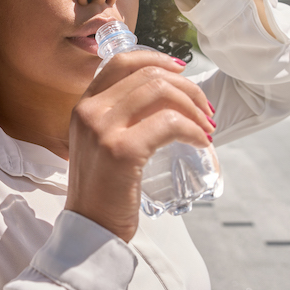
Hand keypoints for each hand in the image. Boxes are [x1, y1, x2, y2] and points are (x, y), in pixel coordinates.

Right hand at [65, 51, 214, 241]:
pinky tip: (201, 142)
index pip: (121, 62)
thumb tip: (164, 101)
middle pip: (148, 75)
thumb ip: (118, 121)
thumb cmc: (103, 192)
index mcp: (83, 106)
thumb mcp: (99, 145)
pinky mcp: (122, 150)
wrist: (90, 230)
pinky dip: (193, 129)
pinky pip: (169, 123)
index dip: (156, 59)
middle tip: (206, 110)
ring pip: (161, 91)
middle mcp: (89, 111)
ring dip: (194, 106)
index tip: (181, 71)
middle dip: (187, 87)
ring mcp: (103, 129)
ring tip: (206, 127)